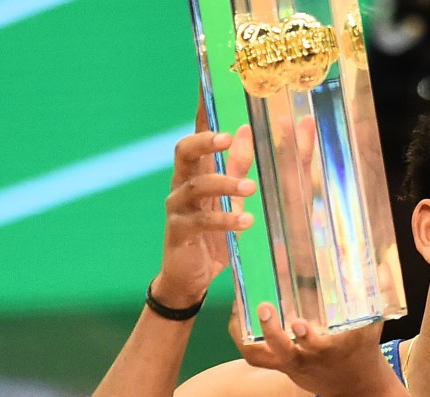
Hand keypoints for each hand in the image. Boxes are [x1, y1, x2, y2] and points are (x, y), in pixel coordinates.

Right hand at [152, 96, 256, 308]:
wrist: (191, 278)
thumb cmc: (213, 234)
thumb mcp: (231, 198)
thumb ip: (238, 166)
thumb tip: (245, 130)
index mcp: (196, 172)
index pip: (197, 134)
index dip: (203, 111)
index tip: (210, 85)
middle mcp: (182, 184)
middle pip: (184, 151)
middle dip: (205, 141)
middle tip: (229, 137)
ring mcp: (178, 208)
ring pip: (194, 186)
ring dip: (224, 184)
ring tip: (251, 189)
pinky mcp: (179, 232)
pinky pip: (201, 221)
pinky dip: (225, 220)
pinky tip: (246, 221)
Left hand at [232, 302, 393, 396]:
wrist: (356, 388)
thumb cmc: (363, 351)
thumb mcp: (373, 325)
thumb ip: (376, 295)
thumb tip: (380, 264)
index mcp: (331, 351)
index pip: (316, 347)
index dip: (306, 338)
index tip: (299, 323)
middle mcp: (307, 360)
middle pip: (282, 352)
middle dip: (271, 332)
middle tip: (264, 306)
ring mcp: (291, 365)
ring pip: (260, 356)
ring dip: (246, 334)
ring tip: (240, 307)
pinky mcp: (281, 367)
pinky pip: (255, 355)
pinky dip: (243, 337)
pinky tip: (239, 316)